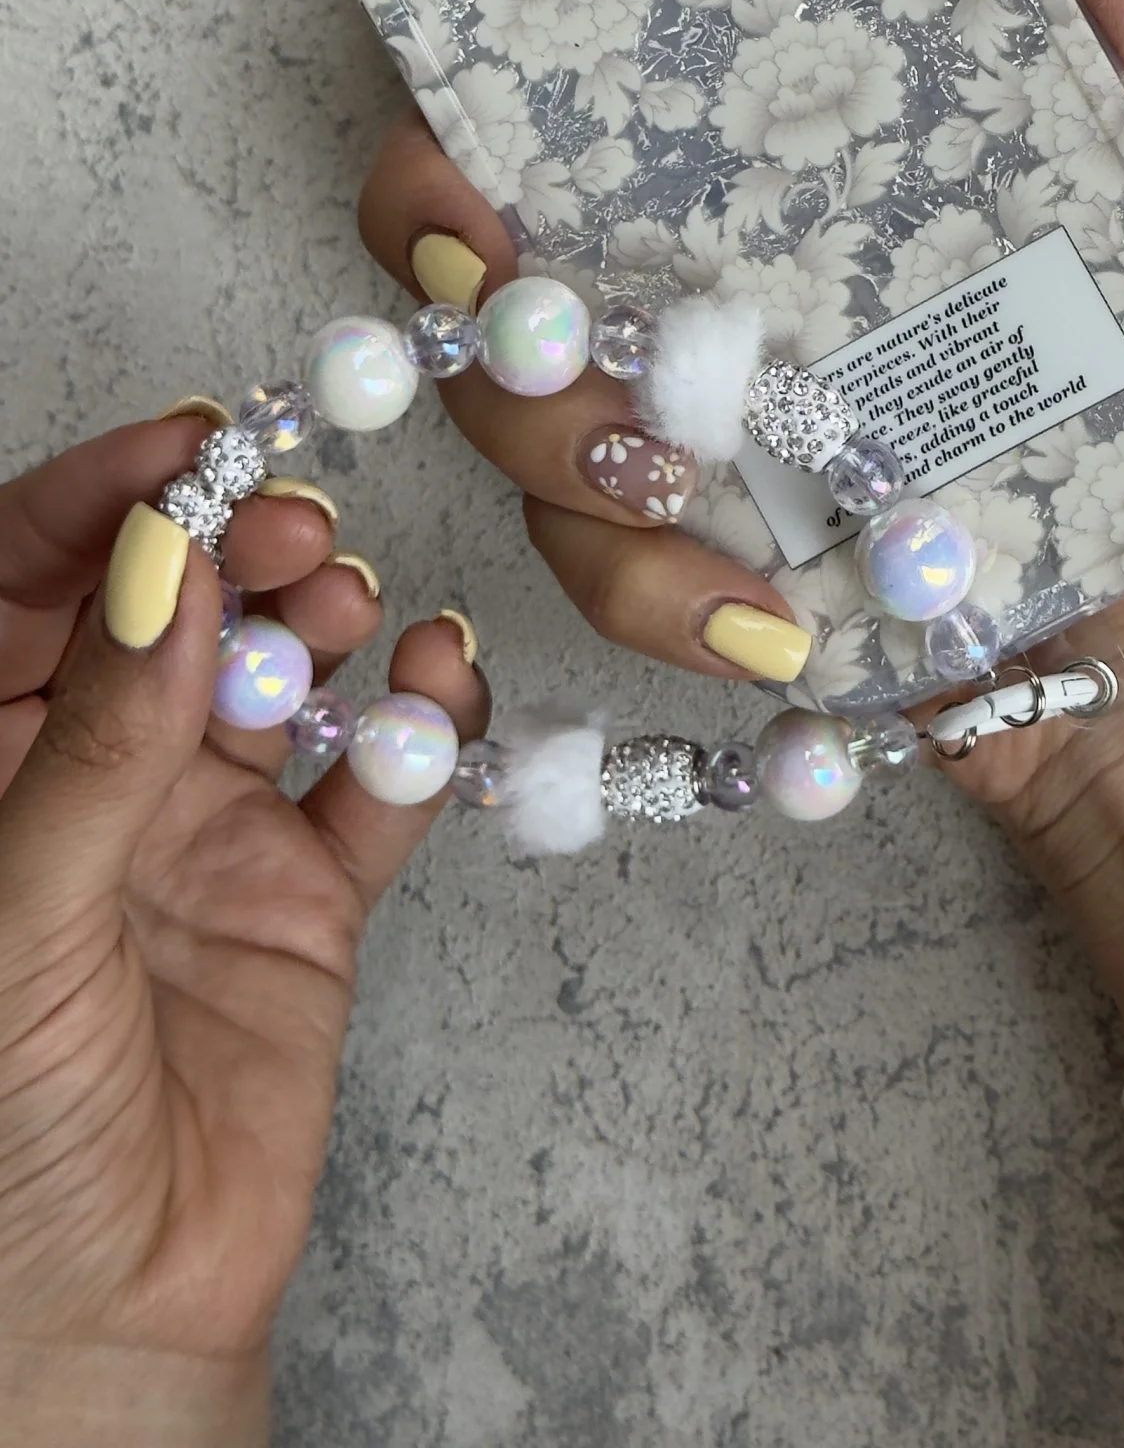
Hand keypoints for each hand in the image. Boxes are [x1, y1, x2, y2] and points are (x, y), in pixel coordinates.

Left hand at [0, 416, 488, 1443]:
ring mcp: (200, 824)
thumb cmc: (3, 1144)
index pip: (16, 580)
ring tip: (350, 608)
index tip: (188, 450)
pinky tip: (435, 683)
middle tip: (292, 521)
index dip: (98, 502)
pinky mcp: (305, 889)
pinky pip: (370, 776)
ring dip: (320, 616)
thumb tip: (165, 570)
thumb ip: (95, 748)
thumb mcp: (20, 927)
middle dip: (232, 545)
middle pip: (164, 605)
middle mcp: (87, 772)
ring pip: (272, 668)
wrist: (112, 1319)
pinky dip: (415, 723)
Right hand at [359, 0, 1123, 1056]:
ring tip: (704, 502)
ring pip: (513, 428)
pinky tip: (767, 619)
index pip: (551, 118)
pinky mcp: (690, 570)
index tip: (467, 180)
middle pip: (477, 278)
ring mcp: (677, 439)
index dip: (457, 140)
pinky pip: (598, 575)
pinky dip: (658, 597)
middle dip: (483, 315)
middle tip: (577, 343)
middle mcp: (688, 292)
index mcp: (763, 179)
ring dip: (574, 462)